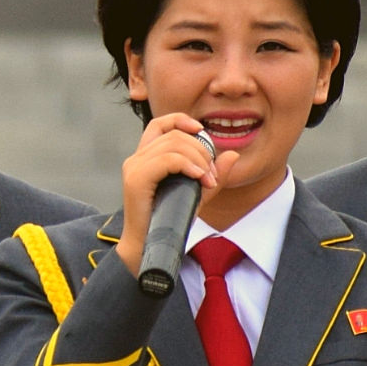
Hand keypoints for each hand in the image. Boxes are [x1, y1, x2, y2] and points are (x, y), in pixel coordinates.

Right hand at [114, 113, 238, 272]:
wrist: (149, 246)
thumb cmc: (169, 220)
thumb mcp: (198, 194)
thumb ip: (214, 175)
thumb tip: (232, 155)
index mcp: (146, 158)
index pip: (160, 124)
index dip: (181, 120)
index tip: (201, 130)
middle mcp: (136, 159)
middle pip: (174, 134)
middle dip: (202, 149)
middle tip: (213, 174)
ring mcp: (134, 168)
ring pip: (173, 145)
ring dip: (199, 160)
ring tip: (208, 180)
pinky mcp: (136, 180)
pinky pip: (167, 159)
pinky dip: (189, 165)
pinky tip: (199, 178)